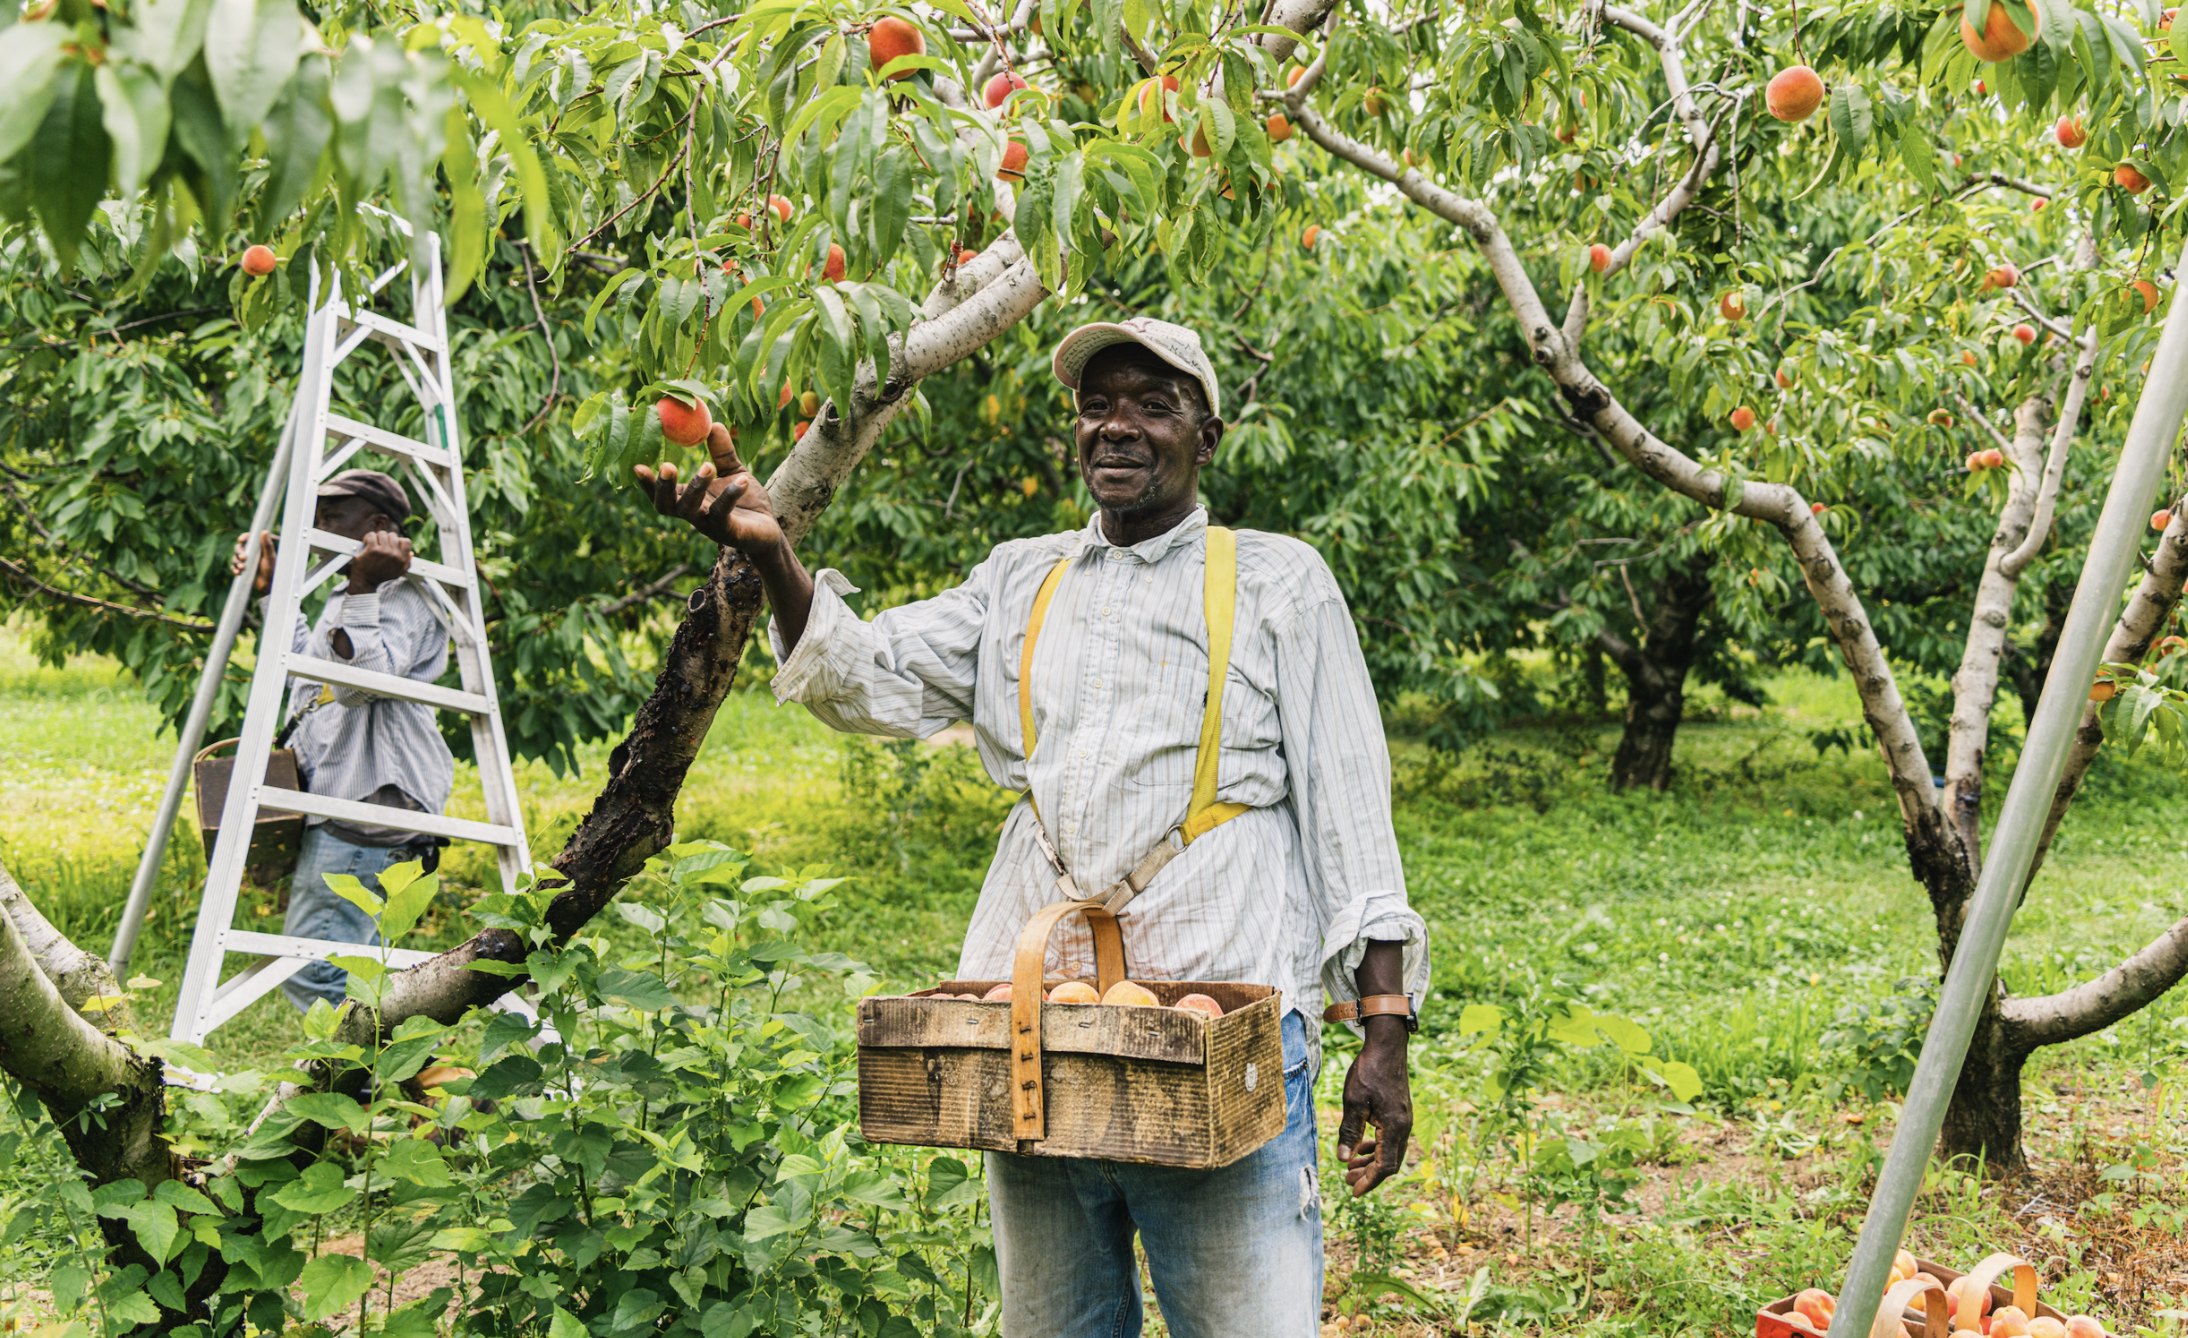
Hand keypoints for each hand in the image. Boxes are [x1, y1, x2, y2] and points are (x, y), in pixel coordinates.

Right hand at [230, 531, 275, 593]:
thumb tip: (265, 531)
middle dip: (239, 552)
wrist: (269, 584)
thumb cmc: (272, 569)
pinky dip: (234, 569)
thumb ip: (267, 545)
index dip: (243, 537)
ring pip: (235, 558)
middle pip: (238, 548)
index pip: (248, 539)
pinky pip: (233, 567)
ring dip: (237, 562)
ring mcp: (244, 561)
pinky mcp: (241, 569)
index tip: (241, 540)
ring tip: (243, 568)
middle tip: (243, 558)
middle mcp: (250, 552)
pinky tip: (237, 573)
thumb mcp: (270, 557)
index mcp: (257, 547)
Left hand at [346, 530, 412, 593]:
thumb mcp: (398, 572)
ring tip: (374, 542)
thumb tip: (411, 553)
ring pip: (382, 534)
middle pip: (393, 535)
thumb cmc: (381, 576)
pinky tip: (366, 542)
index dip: (399, 540)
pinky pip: (372, 535)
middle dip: (386, 538)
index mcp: (402, 559)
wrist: (366, 581)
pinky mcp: (372, 549)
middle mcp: (394, 555)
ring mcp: (383, 551)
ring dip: (377, 537)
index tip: (392, 544)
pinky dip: (368, 537)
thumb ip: (406, 563)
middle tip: (381, 543)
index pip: (406, 542)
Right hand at [635, 424, 785, 556]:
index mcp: (689, 499)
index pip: (660, 494)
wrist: (769, 530)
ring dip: (696, 487)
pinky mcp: (729, 533)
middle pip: (667, 506)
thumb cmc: (747, 502)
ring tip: (707, 466)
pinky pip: (724, 514)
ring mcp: (710, 526)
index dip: (647, 483)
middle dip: (663, 487)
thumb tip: (712, 423)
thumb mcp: (733, 471)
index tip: (636, 465)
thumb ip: (722, 451)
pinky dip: (730, 495)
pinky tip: (741, 479)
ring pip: (692, 511)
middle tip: (666, 465)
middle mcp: (694, 515)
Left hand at [1336, 1019, 1412, 1197]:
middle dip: (1369, 1175)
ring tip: (1350, 1167)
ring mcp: (1404, 1120)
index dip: (1370, 1181)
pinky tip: (1361, 1149)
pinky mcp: (1399, 1113)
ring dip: (1371, 1162)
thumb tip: (1342, 1159)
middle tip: (1347, 1181)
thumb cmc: (1369, 1071)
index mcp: (1394, 1127)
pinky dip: (1376, 1148)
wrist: (1387, 1046)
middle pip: (1390, 1163)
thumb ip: (1349, 1131)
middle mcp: (1403, 1127)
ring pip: (1390, 1152)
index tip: (1354, 1192)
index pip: (1385, 1166)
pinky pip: (1390, 1140)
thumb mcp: (1353, 1101)